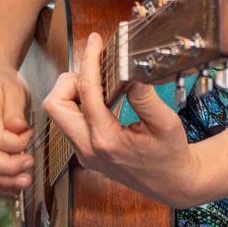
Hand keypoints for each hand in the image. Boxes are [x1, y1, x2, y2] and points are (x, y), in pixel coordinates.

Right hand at [0, 64, 34, 197]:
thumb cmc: (4, 85)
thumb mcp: (14, 89)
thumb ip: (15, 110)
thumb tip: (19, 128)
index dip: (17, 143)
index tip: (31, 133)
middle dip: (9, 169)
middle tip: (31, 165)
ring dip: (5, 182)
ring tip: (26, 183)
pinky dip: (0, 184)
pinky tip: (15, 188)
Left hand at [40, 31, 206, 209]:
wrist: (172, 184)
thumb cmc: (172, 155)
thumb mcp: (166, 123)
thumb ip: (145, 97)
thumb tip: (127, 70)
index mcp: (107, 141)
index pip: (87, 93)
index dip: (90, 62)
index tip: (95, 42)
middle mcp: (88, 149)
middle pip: (55, 105)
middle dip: (70, 81)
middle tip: (95, 72)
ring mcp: (83, 152)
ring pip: (58, 112)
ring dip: (73, 92)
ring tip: (100, 83)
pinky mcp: (85, 151)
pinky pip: (70, 120)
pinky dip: (79, 103)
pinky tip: (101, 96)